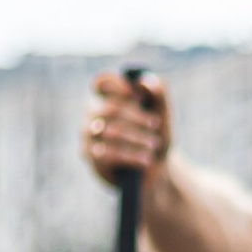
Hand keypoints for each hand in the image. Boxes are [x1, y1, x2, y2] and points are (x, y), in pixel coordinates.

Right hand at [82, 70, 168, 185]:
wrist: (155, 171)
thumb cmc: (156, 138)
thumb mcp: (163, 117)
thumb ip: (159, 95)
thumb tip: (145, 80)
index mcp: (108, 98)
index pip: (102, 83)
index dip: (120, 87)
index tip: (141, 98)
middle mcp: (93, 114)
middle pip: (109, 108)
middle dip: (136, 117)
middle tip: (156, 125)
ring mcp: (88, 135)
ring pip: (109, 131)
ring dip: (137, 138)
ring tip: (155, 145)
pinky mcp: (90, 156)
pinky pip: (106, 153)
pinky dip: (131, 155)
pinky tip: (147, 159)